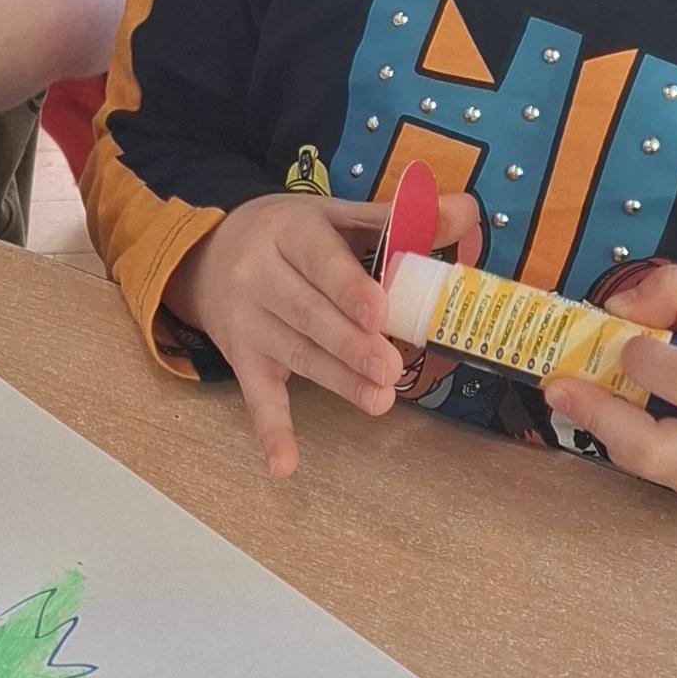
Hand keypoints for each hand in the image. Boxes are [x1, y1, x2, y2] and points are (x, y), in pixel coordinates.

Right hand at [167, 183, 481, 481]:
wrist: (208, 256)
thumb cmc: (291, 236)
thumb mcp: (335, 215)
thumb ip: (399, 219)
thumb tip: (468, 211)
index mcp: (288, 230)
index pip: (318, 259)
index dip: (347, 287)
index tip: (378, 312)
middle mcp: (258, 275)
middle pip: (306, 313)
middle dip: (349, 344)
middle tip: (389, 368)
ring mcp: (248, 322)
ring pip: (295, 355)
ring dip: (337, 381)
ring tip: (379, 401)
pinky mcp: (242, 360)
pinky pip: (257, 398)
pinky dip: (270, 432)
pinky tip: (283, 466)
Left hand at [545, 263, 676, 503]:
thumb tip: (616, 306)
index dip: (644, 357)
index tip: (625, 335)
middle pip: (652, 450)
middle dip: (597, 415)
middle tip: (558, 384)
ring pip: (644, 467)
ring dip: (602, 427)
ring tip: (574, 392)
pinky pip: (654, 472)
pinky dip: (626, 440)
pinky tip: (613, 411)